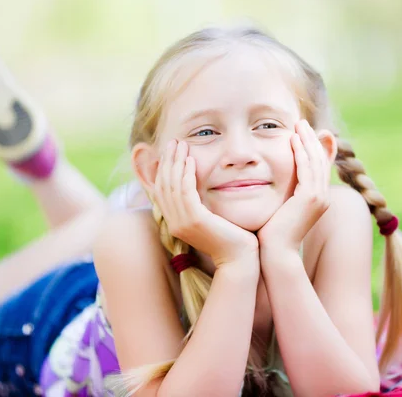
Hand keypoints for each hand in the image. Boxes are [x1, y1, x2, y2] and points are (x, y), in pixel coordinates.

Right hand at [153, 140, 258, 267]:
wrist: (240, 259)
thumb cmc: (232, 238)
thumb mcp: (211, 218)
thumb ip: (201, 205)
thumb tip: (199, 187)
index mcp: (175, 223)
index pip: (161, 191)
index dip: (164, 169)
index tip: (171, 151)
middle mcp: (174, 223)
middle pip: (163, 185)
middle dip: (167, 161)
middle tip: (173, 142)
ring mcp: (182, 223)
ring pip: (172, 186)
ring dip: (176, 162)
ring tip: (181, 145)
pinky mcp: (194, 221)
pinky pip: (185, 192)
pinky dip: (186, 174)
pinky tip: (191, 160)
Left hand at [257, 120, 332, 252]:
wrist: (275, 254)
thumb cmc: (271, 235)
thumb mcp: (278, 208)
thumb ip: (280, 194)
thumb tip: (272, 184)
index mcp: (317, 199)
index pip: (317, 166)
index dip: (312, 147)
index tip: (301, 132)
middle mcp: (322, 197)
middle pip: (320, 160)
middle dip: (311, 139)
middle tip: (301, 122)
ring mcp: (319, 198)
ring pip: (315, 161)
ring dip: (307, 141)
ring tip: (298, 125)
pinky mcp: (310, 198)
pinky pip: (307, 169)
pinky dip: (301, 152)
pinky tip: (293, 140)